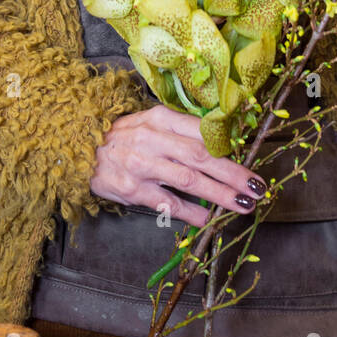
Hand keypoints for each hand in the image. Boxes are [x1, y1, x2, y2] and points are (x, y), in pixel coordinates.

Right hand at [90, 104, 265, 227]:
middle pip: (202, 156)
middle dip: (234, 173)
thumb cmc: (123, 136)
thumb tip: (221, 145)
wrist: (77, 148)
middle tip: (258, 187)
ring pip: (190, 180)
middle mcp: (153, 138)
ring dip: (220, 194)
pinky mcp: (132, 189)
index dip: (230, 145)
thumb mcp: (150, 121)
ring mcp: (142, 165)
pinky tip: (209, 219)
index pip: (202, 130)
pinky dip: (191, 212)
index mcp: (161, 118)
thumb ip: (180, 130)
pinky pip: (168, 203)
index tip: (253, 157)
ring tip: (242, 204)